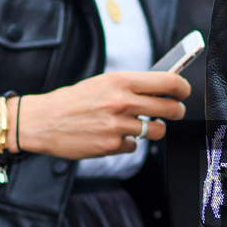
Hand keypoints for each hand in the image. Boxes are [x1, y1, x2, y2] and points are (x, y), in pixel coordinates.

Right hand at [17, 71, 190, 159]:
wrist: (42, 122)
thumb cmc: (73, 100)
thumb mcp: (102, 83)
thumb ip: (130, 86)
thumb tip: (161, 88)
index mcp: (121, 81)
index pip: (168, 82)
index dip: (182, 88)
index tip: (184, 92)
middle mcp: (122, 102)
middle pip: (170, 109)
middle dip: (175, 111)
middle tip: (172, 112)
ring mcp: (118, 126)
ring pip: (156, 131)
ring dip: (153, 130)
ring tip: (141, 125)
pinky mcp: (112, 146)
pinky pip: (134, 146)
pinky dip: (127, 142)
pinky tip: (112, 136)